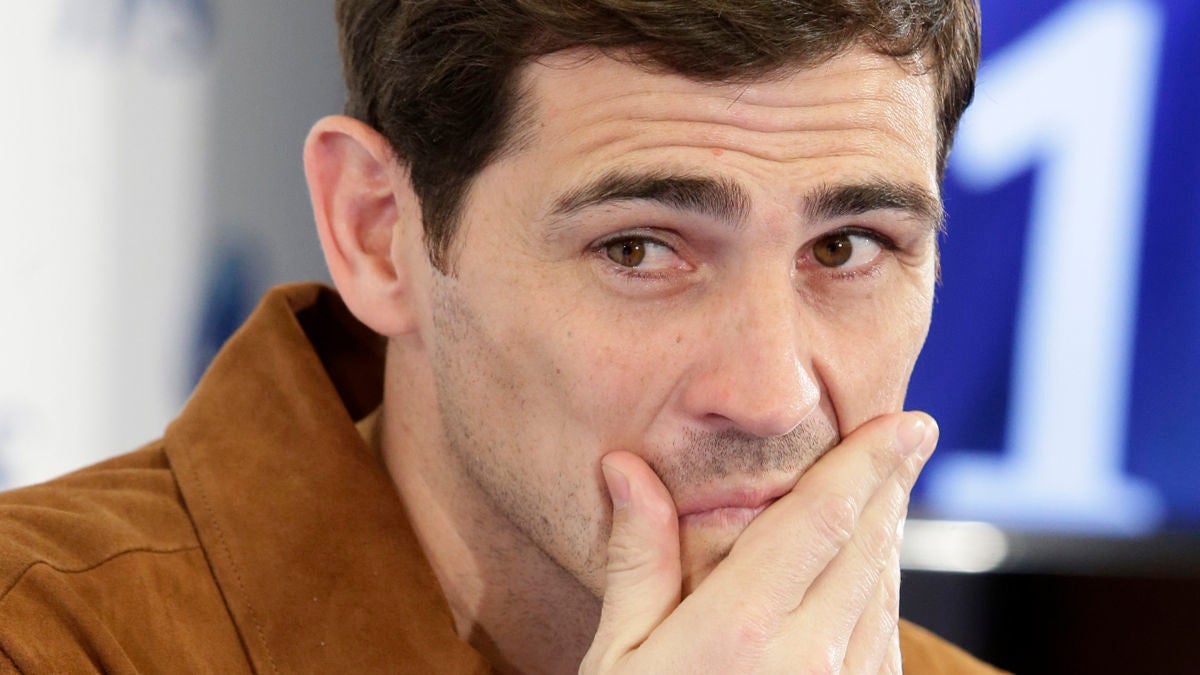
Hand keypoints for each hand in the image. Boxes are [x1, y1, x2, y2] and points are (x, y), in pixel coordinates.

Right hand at [581, 412, 937, 673]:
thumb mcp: (617, 659)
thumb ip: (637, 561)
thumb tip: (626, 468)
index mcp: (739, 632)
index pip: (822, 519)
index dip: (868, 463)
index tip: (906, 422)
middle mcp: (806, 659)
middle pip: (868, 547)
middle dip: (890, 485)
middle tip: (907, 438)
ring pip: (884, 592)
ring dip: (891, 535)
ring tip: (890, 492)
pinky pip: (882, 641)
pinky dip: (883, 591)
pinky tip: (871, 573)